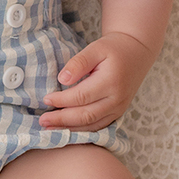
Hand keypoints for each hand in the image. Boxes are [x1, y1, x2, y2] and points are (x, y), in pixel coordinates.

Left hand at [38, 31, 155, 131]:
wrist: (136, 52)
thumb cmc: (113, 48)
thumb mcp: (95, 48)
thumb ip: (79, 63)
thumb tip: (62, 79)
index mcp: (111, 81)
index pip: (81, 96)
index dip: (62, 100)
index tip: (46, 99)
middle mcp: (117, 99)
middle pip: (85, 115)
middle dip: (62, 120)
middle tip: (43, 121)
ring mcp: (119, 108)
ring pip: (92, 125)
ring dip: (70, 129)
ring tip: (51, 129)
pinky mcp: (118, 113)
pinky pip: (99, 126)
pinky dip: (82, 131)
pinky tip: (68, 130)